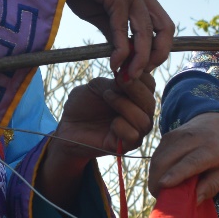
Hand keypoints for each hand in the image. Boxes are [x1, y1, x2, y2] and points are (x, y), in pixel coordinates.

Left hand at [36, 73, 156, 208]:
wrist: (67, 126)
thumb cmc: (83, 105)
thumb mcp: (97, 86)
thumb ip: (116, 82)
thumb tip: (131, 76)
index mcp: (135, 98)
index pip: (149, 85)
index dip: (140, 76)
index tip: (122, 71)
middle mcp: (140, 115)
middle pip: (150, 103)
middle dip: (135, 89)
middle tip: (117, 81)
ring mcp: (134, 132)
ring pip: (144, 121)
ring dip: (126, 105)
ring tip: (108, 97)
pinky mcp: (124, 146)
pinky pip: (133, 136)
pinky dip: (122, 126)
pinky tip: (111, 123)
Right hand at [67, 0, 172, 78]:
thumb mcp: (99, 12)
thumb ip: (113, 30)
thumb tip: (121, 53)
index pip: (163, 27)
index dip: (158, 50)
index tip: (140, 68)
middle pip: (166, 30)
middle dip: (157, 56)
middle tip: (139, 75)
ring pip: (147, 32)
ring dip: (140, 59)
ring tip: (127, 76)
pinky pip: (124, 27)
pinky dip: (122, 49)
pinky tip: (114, 62)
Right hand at [148, 112, 218, 204]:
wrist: (218, 122)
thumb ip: (212, 185)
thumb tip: (195, 200)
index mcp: (212, 148)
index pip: (191, 161)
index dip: (176, 173)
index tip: (164, 185)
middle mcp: (191, 138)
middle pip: (167, 160)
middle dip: (158, 182)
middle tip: (163, 200)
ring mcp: (176, 135)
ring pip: (157, 159)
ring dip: (154, 178)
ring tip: (162, 192)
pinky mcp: (166, 136)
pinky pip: (156, 157)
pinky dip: (155, 171)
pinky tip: (162, 179)